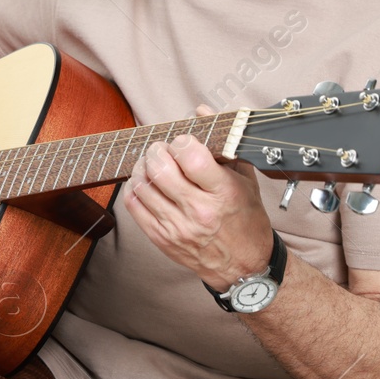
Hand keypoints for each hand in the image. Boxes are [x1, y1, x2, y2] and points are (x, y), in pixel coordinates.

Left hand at [122, 106, 271, 288]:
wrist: (244, 267)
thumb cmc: (246, 220)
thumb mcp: (245, 179)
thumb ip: (223, 143)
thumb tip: (201, 111)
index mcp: (223, 193)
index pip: (190, 156)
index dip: (182, 141)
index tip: (183, 142)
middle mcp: (199, 211)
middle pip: (160, 168)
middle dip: (157, 150)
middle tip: (162, 149)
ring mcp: (177, 226)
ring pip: (142, 184)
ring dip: (143, 167)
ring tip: (152, 165)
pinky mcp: (161, 238)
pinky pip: (133, 205)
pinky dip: (134, 187)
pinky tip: (145, 183)